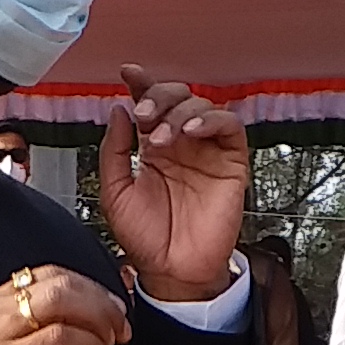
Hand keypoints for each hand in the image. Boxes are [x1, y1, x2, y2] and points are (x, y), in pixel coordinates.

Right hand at [0, 266, 125, 344]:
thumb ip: (34, 329)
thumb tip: (79, 320)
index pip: (48, 274)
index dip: (86, 284)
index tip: (109, 302)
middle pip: (59, 283)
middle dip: (99, 299)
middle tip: (120, 320)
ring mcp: (1, 334)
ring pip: (61, 302)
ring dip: (98, 318)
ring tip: (112, 339)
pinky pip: (61, 338)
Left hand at [95, 69, 243, 303]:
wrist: (172, 272)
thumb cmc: (145, 239)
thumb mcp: (114, 192)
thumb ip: (113, 151)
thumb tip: (119, 111)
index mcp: (153, 147)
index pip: (150, 104)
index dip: (142, 83)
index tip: (128, 72)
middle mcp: (181, 144)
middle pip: (177, 97)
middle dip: (159, 97)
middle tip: (144, 116)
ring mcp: (206, 152)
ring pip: (202, 106)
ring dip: (179, 112)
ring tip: (161, 138)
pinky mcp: (231, 163)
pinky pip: (229, 127)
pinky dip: (212, 120)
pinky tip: (191, 132)